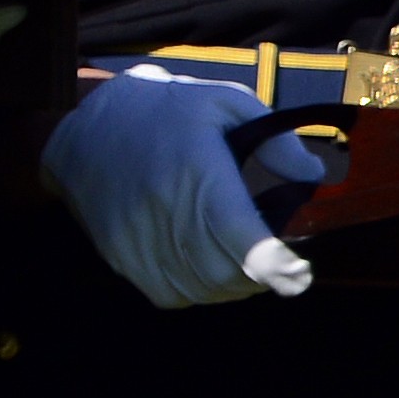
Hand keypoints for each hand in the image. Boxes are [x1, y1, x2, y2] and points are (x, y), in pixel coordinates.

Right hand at [41, 66, 321, 307]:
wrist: (84, 132)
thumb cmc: (166, 113)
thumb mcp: (225, 102)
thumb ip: (276, 140)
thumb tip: (314, 176)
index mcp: (197, 172)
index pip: (238, 234)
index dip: (272, 265)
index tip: (299, 274)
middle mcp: (164, 211)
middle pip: (226, 274)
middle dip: (261, 274)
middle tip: (273, 256)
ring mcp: (138, 240)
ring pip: (202, 290)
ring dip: (234, 285)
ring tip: (240, 256)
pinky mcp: (121, 257)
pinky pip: (171, 295)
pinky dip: (201, 290)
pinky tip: (207, 263)